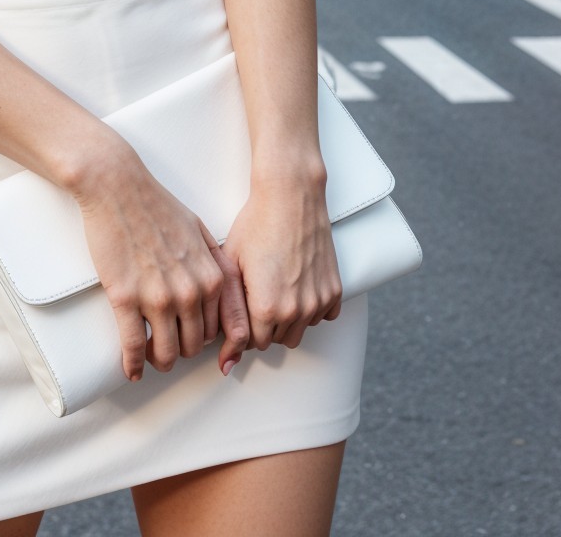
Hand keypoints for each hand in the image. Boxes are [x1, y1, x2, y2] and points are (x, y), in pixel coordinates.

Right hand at [73, 140, 249, 381]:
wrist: (117, 187)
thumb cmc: (156, 205)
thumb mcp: (200, 231)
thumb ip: (216, 264)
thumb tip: (222, 293)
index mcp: (212, 276)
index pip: (222, 330)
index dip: (212, 344)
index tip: (204, 350)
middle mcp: (190, 291)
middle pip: (193, 345)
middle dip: (182, 350)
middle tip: (171, 347)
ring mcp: (158, 297)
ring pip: (166, 352)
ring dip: (159, 360)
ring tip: (152, 357)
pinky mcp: (126, 298)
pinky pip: (133, 345)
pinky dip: (131, 363)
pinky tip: (129, 369)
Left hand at [220, 169, 342, 369]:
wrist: (291, 196)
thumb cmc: (254, 226)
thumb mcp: (231, 267)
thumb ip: (228, 317)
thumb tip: (225, 364)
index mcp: (267, 309)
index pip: (250, 342)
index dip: (242, 322)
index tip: (240, 301)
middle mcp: (296, 311)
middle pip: (275, 340)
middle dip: (262, 323)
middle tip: (255, 290)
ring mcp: (318, 302)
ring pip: (298, 331)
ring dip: (286, 318)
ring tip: (275, 284)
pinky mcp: (335, 291)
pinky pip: (321, 317)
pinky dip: (309, 307)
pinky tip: (297, 281)